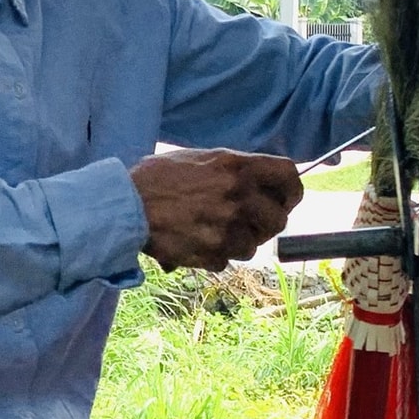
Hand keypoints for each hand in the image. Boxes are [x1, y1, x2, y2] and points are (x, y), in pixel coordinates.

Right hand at [130, 148, 304, 270]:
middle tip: (251, 222)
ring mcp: (227, 227)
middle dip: (267, 223)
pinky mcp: (213, 253)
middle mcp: (238, 196)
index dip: (292, 190)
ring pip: (253, 246)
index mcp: (237, 166)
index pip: (289, 176)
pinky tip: (196, 243)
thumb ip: (233, 168)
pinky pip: (227, 261)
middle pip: (279, 219)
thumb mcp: (200, 158)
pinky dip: (216, 256)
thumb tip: (259, 181)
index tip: (286, 198)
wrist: (125, 205)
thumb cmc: (157, 177)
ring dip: (239, 242)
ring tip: (215, 232)